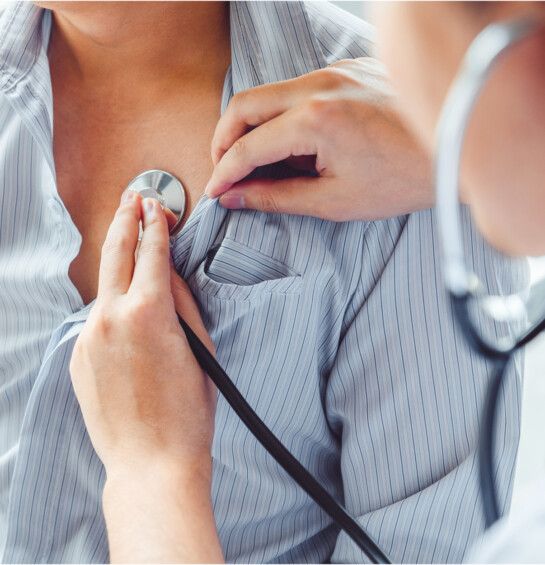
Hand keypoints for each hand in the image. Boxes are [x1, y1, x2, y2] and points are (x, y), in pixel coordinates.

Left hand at [70, 192, 222, 562]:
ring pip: (104, 289)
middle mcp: (110, 318)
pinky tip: (127, 316)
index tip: (156, 205)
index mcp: (149, 312)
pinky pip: (96, 322)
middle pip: (115, 253)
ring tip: (129, 245)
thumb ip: (181, 303)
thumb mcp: (200, 348)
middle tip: (132, 198)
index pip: (152, 253)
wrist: (152, 462)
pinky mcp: (76, 358)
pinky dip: (112, 310)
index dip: (156, 225)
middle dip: (125, 220)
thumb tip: (166, 274)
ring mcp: (87, 338)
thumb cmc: (188, 411)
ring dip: (118, 266)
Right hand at [206, 58, 432, 221]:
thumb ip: (277, 196)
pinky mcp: (348, 68)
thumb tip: (238, 197)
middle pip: (245, 105)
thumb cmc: (405, 178)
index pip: (247, 146)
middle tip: (225, 170)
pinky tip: (293, 142)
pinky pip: (298, 88)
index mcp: (315, 120)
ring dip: (252, 126)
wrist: (458, 146)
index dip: (224, 172)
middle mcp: (320, 84)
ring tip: (257, 162)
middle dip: (224, 140)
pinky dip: (282, 115)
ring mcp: (336, 70)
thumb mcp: (335, 200)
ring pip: (269, 92)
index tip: (216, 190)